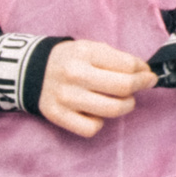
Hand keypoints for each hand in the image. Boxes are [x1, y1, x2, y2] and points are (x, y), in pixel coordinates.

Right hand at [38, 39, 156, 137]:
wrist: (28, 71)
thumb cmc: (68, 60)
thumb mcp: (89, 48)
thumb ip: (115, 58)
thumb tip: (143, 73)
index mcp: (84, 53)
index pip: (127, 64)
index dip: (143, 70)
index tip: (146, 73)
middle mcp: (74, 74)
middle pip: (123, 87)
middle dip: (141, 86)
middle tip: (144, 85)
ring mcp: (66, 97)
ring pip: (112, 109)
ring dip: (126, 105)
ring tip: (124, 101)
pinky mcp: (58, 116)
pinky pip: (92, 128)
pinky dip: (99, 122)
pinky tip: (96, 113)